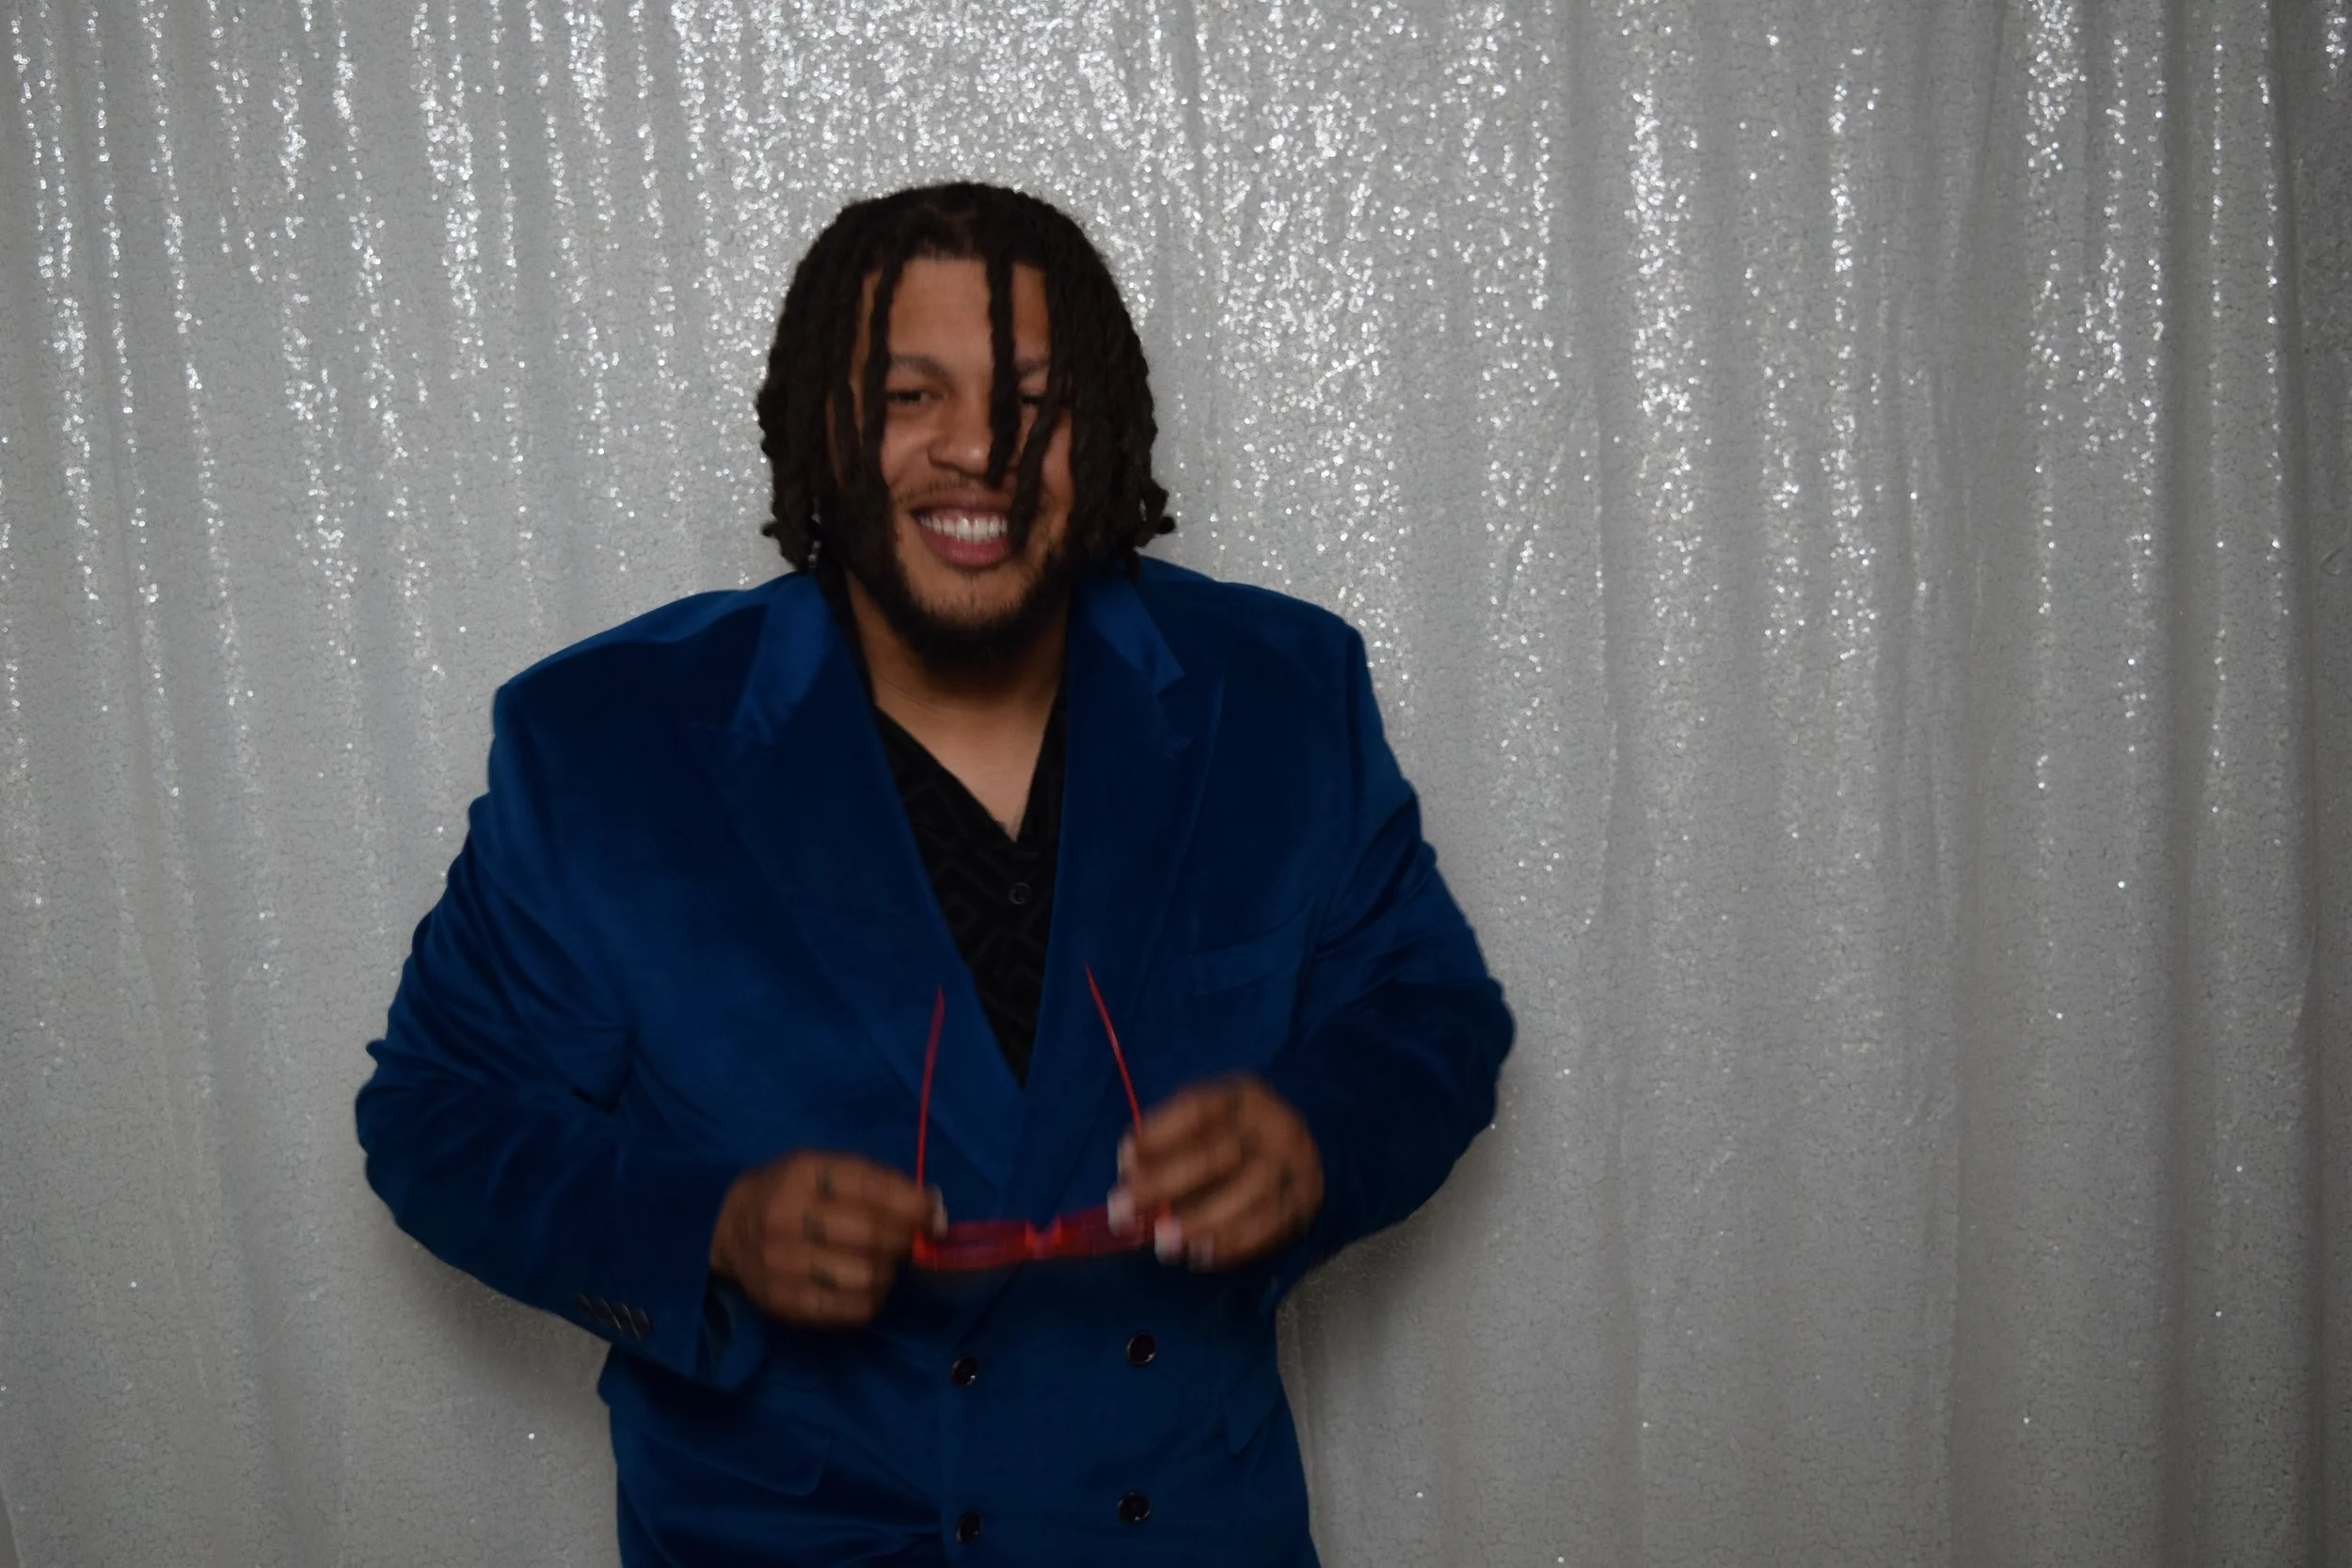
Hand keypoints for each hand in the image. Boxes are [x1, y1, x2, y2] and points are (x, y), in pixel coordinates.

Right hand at [709, 1151, 942, 1327]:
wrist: (732, 1229)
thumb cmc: (792, 1192)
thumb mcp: (825, 1169)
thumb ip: (878, 1182)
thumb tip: (933, 1208)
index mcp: (802, 1174)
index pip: (870, 1189)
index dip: (911, 1204)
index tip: (932, 1215)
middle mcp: (787, 1217)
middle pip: (870, 1235)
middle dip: (903, 1239)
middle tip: (908, 1240)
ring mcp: (782, 1264)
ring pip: (865, 1276)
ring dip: (887, 1271)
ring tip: (880, 1262)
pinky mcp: (784, 1302)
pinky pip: (850, 1310)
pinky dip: (871, 1299)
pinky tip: (864, 1285)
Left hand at [1107, 1074, 1322, 1270]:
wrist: (1319, 1143)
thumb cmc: (1243, 1132)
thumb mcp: (1212, 1114)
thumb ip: (1169, 1134)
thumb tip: (1129, 1166)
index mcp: (1243, 1096)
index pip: (1195, 1111)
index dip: (1156, 1138)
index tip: (1123, 1166)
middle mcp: (1271, 1127)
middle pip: (1215, 1156)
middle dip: (1164, 1185)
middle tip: (1123, 1213)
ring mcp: (1292, 1165)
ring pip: (1246, 1195)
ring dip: (1199, 1222)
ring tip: (1163, 1244)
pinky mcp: (1304, 1201)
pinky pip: (1269, 1226)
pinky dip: (1233, 1244)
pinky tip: (1201, 1256)